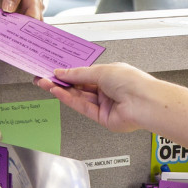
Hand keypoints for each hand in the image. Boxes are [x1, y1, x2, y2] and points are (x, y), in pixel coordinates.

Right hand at [34, 63, 151, 133]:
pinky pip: (82, 107)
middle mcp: (107, 89)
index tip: (53, 70)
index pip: (84, 73)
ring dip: (61, 90)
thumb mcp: (101, 71)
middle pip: (79, 86)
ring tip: (45, 84)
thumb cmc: (132, 83)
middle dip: (61, 82)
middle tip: (43, 77)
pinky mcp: (102, 117)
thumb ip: (79, 74)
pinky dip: (68, 99)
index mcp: (110, 75)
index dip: (68, 72)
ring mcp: (104, 104)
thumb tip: (63, 72)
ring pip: (78, 97)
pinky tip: (57, 92)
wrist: (144, 103)